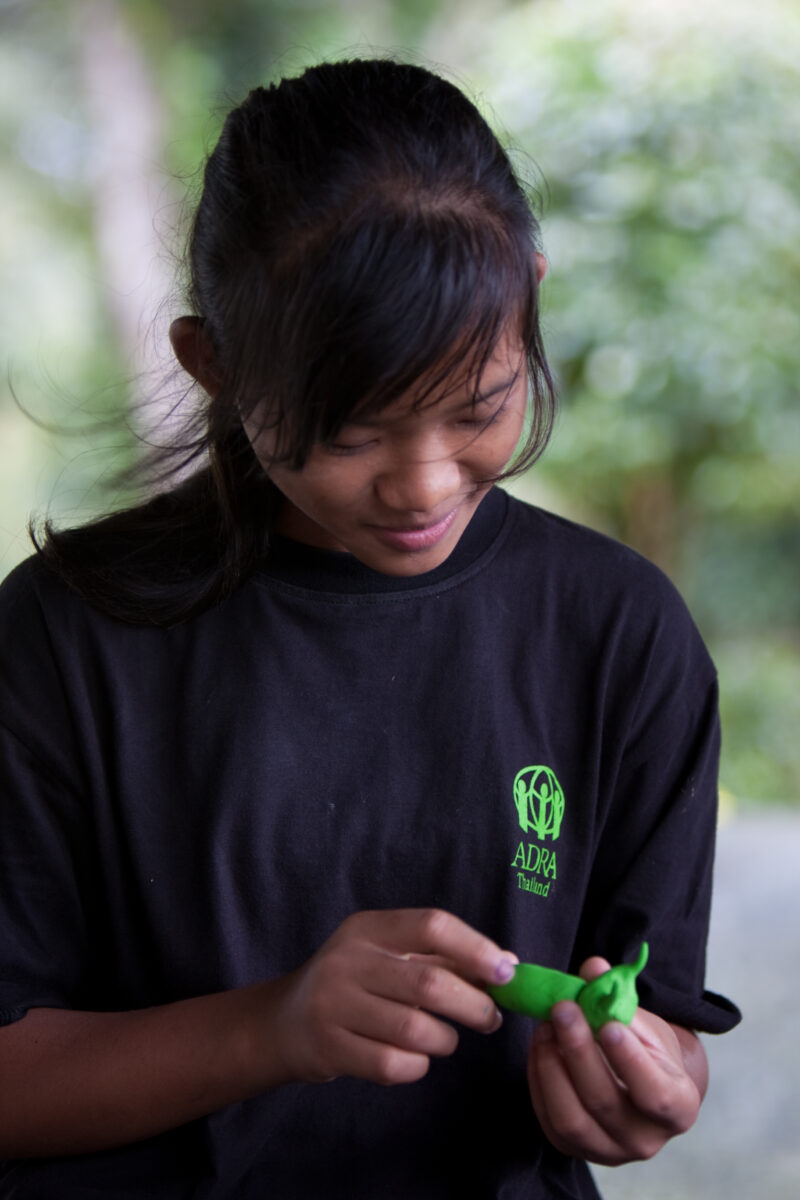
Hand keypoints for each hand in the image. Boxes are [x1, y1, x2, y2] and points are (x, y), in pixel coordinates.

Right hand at [271, 908, 514, 1086]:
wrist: (285, 1021)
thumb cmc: (355, 984)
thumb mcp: (389, 956)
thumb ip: (445, 957)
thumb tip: (507, 965)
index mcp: (368, 928)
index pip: (431, 926)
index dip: (475, 948)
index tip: (506, 972)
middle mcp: (347, 960)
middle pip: (429, 983)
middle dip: (473, 1005)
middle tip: (490, 1017)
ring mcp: (334, 1005)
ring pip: (415, 1030)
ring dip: (445, 1040)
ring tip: (445, 1038)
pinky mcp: (330, 1047)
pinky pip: (393, 1065)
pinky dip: (418, 1066)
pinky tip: (416, 1059)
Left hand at [526, 956, 704, 1164]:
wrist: (644, 1086)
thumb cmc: (648, 1050)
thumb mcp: (645, 1022)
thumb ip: (619, 996)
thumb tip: (593, 968)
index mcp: (678, 1107)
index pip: (654, 1093)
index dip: (629, 1060)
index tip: (607, 1025)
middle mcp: (646, 1140)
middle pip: (604, 1102)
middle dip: (578, 1050)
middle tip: (562, 1008)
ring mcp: (608, 1151)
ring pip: (570, 1117)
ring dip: (552, 1065)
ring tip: (545, 1025)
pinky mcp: (575, 1149)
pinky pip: (548, 1117)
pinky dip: (539, 1078)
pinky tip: (540, 1045)